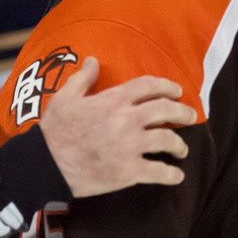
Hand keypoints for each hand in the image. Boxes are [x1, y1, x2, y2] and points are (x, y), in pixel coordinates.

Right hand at [39, 57, 196, 197]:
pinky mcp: (129, 172)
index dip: (167, 86)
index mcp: (113, 100)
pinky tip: (176, 176)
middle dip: (183, 112)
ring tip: (182, 150)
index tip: (176, 90)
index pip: (149, 86)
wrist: (47, 164)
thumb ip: (83, 78)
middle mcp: (126, 120)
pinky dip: (172, 175)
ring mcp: (130, 146)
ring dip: (179, 145)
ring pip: (167, 140)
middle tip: (190, 116)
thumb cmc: (54, 129)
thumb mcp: (64, 97)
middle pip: (166, 110)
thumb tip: (92, 61)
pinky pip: (159, 172)